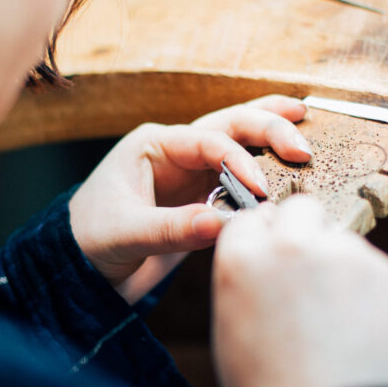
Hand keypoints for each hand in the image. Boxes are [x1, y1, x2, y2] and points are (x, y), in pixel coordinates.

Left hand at [69, 95, 311, 303]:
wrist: (81, 270)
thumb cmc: (90, 241)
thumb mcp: (125, 234)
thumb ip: (172, 229)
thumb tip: (221, 224)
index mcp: (153, 145)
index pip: (207, 141)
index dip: (239, 161)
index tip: (261, 190)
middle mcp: (176, 151)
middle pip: (229, 125)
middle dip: (268, 129)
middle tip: (302, 146)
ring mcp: (192, 173)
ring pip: (238, 140)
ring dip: (271, 130)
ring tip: (306, 116)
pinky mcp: (203, 197)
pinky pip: (240, 176)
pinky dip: (267, 166)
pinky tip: (292, 164)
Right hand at [212, 195, 387, 386]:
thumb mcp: (232, 328)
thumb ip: (249, 282)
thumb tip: (270, 268)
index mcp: (242, 257)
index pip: (252, 218)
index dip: (264, 238)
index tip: (274, 256)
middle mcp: (292, 244)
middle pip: (301, 209)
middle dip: (305, 232)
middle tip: (311, 275)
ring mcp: (344, 255)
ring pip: (343, 242)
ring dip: (341, 268)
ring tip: (340, 325)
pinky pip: (376, 271)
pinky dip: (371, 295)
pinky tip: (363, 334)